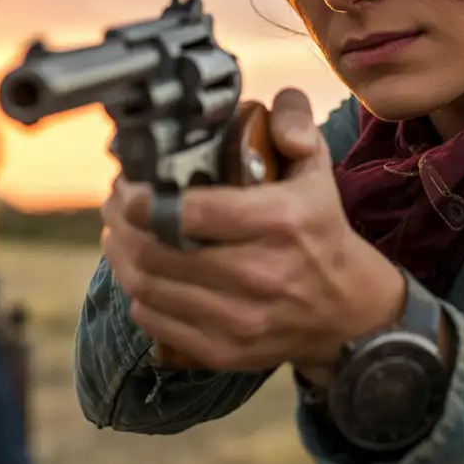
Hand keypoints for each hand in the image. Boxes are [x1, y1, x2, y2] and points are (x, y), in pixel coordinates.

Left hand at [100, 88, 406, 374]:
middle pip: (156, 252)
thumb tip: (253, 113)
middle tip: (115, 204)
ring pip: (148, 287)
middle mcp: (260, 273)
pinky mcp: (226, 351)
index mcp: (279, 221)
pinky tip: (140, 272)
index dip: (141, 199)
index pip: (187, 213)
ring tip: (119, 233)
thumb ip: (292, 120)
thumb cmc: (319, 230)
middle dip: (121, 223)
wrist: (347, 311)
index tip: (128, 186)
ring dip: (121, 256)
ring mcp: (240, 318)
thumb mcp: (316, 167)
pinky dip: (138, 294)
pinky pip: (155, 320)